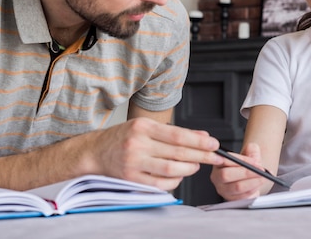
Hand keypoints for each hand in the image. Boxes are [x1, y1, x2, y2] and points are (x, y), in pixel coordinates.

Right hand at [89, 117, 222, 190]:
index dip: (199, 141)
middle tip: (216, 157)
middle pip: (177, 152)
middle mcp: (138, 144)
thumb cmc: (122, 137)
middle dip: (201, 155)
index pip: (177, 135)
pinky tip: (180, 176)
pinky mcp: (132, 178)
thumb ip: (173, 131)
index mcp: (143, 127)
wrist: (95, 151)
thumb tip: (202, 135)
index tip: (213, 144)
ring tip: (197, 165)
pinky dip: (174, 182)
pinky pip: (160, 183)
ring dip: (189, 169)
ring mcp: (134, 162)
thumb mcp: (145, 126)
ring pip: (171, 169)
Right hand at [210, 143, 269, 200]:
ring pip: (236, 187)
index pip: (225, 160)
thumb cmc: (245, 167)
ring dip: (252, 182)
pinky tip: (258, 184)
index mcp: (218, 163)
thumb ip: (251, 149)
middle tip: (260, 170)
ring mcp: (223, 189)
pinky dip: (253, 190)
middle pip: (227, 175)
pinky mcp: (231, 199)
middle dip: (246, 172)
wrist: (248, 179)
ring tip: (263, 177)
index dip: (241, 160)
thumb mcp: (248, 155)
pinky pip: (242, 196)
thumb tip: (252, 148)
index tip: (254, 161)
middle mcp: (217, 177)